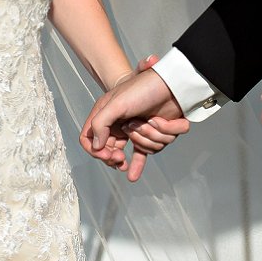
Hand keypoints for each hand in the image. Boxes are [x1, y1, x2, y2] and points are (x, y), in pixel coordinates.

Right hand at [82, 65, 187, 182]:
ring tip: (150, 121)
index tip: (108, 155)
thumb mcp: (115, 104)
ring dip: (148, 138)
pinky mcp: (154, 134)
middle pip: (110, 152)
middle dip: (116, 156)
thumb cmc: (142, 89)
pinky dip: (148, 155)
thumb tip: (96, 146)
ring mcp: (137, 131)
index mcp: (106, 116)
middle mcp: (119, 126)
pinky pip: (152, 149)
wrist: (171, 84)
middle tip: (121, 157)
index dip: (96, 151)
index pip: (89, 140)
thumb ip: (100, 124)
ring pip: (139, 149)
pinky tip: (132, 175)